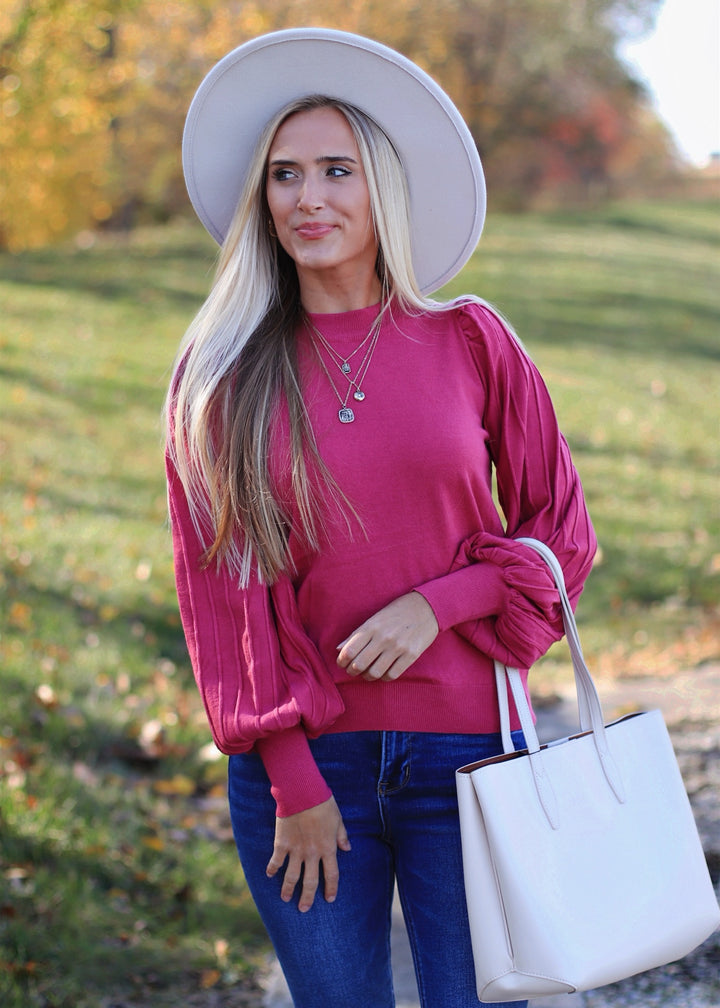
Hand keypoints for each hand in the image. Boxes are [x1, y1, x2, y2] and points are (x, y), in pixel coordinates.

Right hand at [266, 796, 350, 911]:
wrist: (302, 793)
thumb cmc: (322, 803)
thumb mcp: (338, 819)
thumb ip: (342, 836)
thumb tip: (347, 848)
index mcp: (327, 848)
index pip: (331, 875)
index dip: (331, 888)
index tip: (329, 899)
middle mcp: (312, 854)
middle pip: (311, 882)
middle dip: (308, 897)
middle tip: (303, 909)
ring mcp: (296, 850)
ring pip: (292, 876)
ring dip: (288, 889)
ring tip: (285, 898)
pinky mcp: (281, 844)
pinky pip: (276, 861)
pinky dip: (272, 869)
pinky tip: (269, 875)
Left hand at [336, 591, 438, 681]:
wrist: (427, 607)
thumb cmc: (397, 611)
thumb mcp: (375, 618)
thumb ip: (357, 634)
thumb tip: (338, 649)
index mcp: (372, 626)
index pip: (349, 650)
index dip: (341, 661)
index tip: (342, 663)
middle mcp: (383, 637)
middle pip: (359, 664)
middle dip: (351, 671)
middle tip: (352, 670)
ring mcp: (398, 647)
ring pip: (374, 672)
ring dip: (367, 676)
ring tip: (367, 673)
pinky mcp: (411, 655)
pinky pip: (392, 675)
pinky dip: (384, 677)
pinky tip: (383, 672)